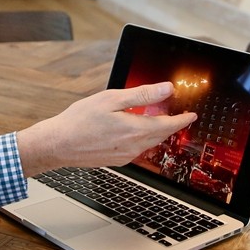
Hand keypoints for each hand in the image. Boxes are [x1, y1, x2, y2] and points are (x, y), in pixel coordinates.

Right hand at [17, 82, 195, 175]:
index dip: (182, 119)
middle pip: (160, 134)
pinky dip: (140, 137)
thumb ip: (142, 95)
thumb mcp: (112, 99)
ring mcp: (125, 156)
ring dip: (154, 130)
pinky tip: (131, 127)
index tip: (191, 115)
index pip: (169, 125)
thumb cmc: (80, 120)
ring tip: (150, 116)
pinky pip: (136, 148)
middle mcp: (134, 147)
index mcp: (136, 130)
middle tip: (173, 112)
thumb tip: (166, 89)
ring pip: (148, 142)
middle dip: (169, 123)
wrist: (58, 145)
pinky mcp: (116, 160)